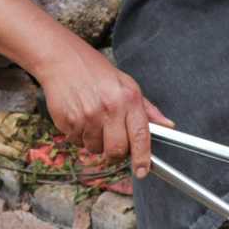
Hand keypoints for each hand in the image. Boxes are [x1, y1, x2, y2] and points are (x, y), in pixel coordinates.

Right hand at [35, 45, 172, 178]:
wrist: (61, 58)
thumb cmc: (96, 71)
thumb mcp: (127, 84)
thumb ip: (147, 109)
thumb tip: (167, 126)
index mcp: (128, 99)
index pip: (140, 136)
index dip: (143, 158)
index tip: (143, 171)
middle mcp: (109, 108)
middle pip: (117, 150)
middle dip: (116, 153)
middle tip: (112, 141)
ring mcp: (87, 116)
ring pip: (95, 149)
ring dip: (95, 142)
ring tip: (93, 120)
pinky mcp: (68, 121)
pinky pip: (77, 142)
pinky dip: (79, 136)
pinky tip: (80, 116)